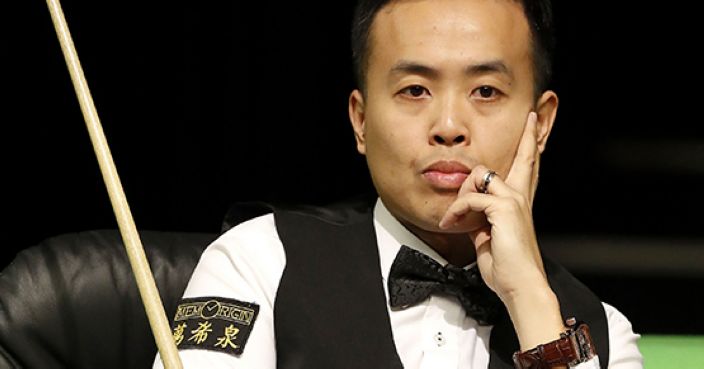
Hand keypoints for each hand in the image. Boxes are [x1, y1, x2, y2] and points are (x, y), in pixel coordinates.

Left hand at [438, 111, 564, 349]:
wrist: (519, 285)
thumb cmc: (505, 268)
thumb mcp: (488, 239)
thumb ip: (480, 221)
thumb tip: (467, 214)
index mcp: (519, 204)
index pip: (527, 170)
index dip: (530, 147)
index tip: (534, 125)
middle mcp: (521, 197)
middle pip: (525, 158)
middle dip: (528, 136)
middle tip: (533, 116)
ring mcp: (514, 201)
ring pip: (480, 175)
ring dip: (460, 196)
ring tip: (453, 219)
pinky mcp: (504, 208)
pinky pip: (469, 198)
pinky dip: (456, 211)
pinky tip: (450, 224)